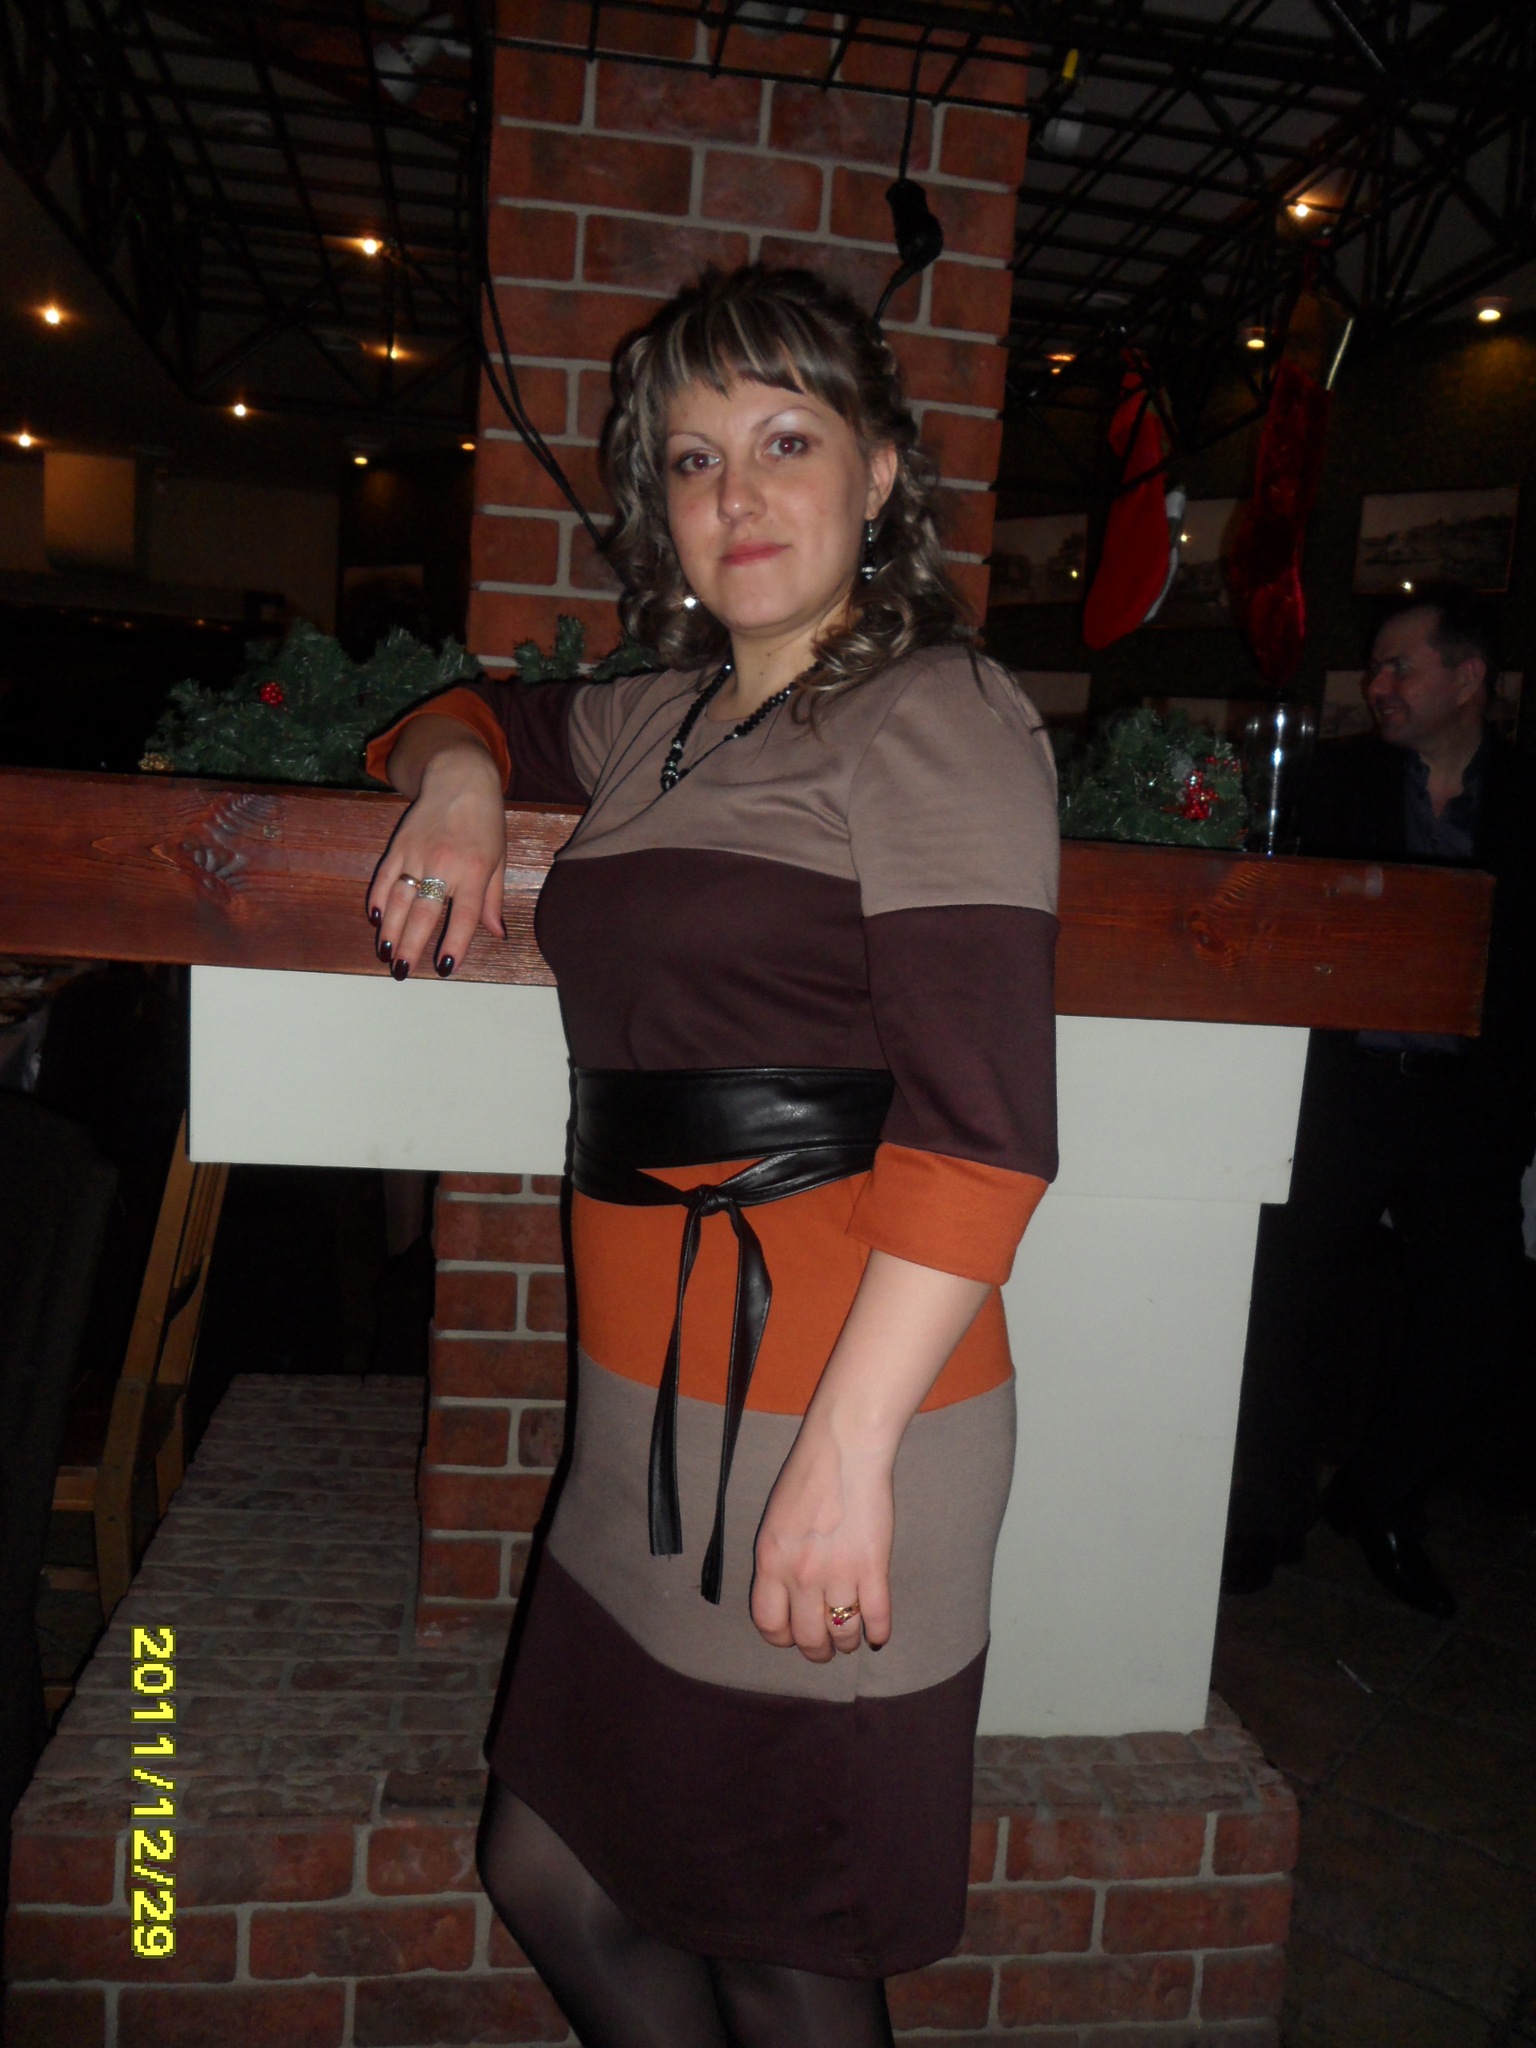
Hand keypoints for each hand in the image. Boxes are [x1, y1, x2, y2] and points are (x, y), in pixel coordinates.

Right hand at [367, 741, 507, 977]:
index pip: (464, 917)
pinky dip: (376, 898)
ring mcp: (418, 854)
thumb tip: (497, 934)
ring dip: (389, 929)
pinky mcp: (399, 844)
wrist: (460, 777)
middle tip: (401, 971)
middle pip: (424, 914)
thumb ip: (493, 899)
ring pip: (398, 899)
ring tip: (384, 953)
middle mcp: (445, 865)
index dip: (454, 944)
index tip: (444, 968)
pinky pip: (384, 876)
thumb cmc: (485, 822)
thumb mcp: (499, 858)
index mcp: (475, 872)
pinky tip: (373, 918)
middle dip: (410, 945)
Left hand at [750, 1418, 894, 1662]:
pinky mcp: (872, 1567)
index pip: (769, 1624)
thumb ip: (778, 1560)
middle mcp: (800, 1575)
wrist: (845, 1449)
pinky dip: (878, 1634)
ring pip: (843, 1633)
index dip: (783, 1638)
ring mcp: (838, 1573)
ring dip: (847, 1643)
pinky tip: (877, 1635)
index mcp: (770, 1561)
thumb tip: (787, 1595)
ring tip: (851, 1640)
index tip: (793, 1636)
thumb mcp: (775, 1521)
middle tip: (826, 1649)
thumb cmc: (808, 1475)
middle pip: (808, 1638)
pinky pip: (876, 1618)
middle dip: (818, 1652)